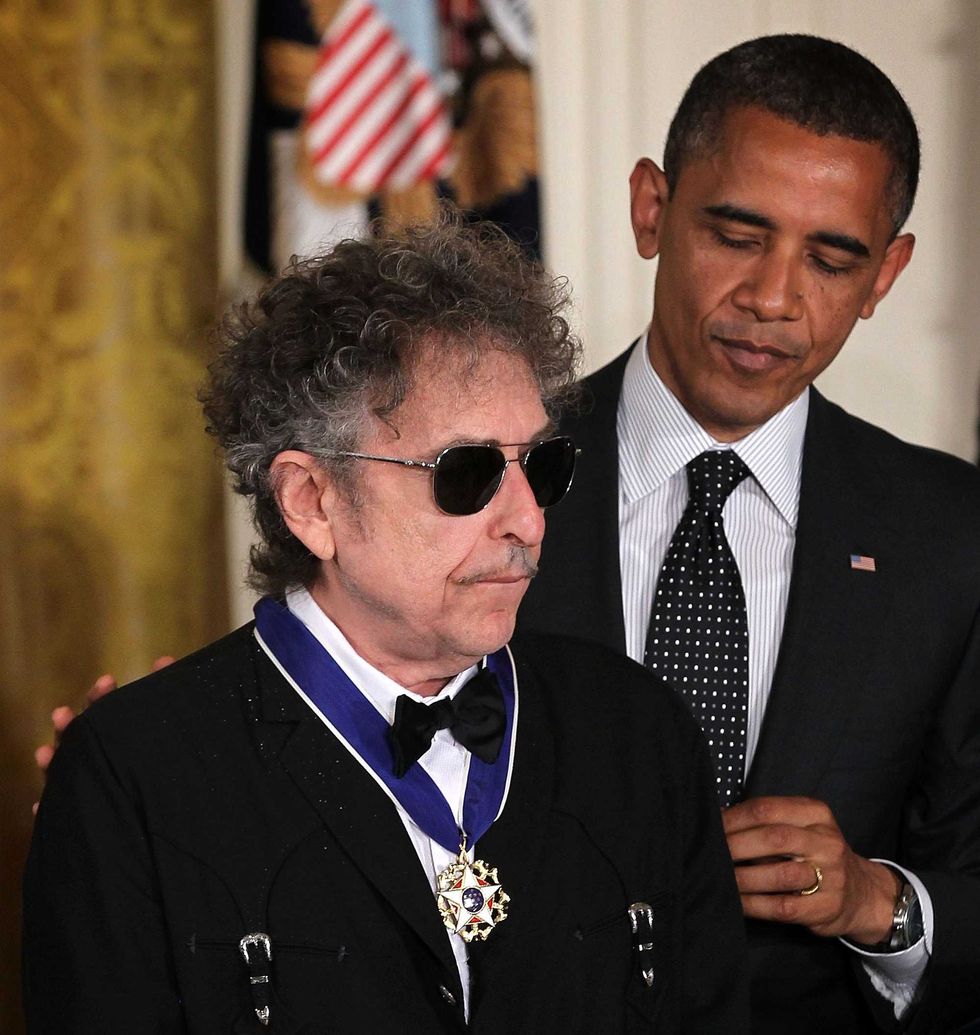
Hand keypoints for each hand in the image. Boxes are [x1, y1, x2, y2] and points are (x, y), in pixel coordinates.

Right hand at [33, 657, 175, 812]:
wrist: (174, 811)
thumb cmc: (164, 759)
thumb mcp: (164, 723)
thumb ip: (163, 690)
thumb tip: (165, 660)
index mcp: (120, 736)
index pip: (106, 713)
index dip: (101, 698)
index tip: (107, 681)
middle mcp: (103, 758)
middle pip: (81, 740)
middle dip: (70, 727)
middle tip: (63, 714)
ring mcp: (93, 785)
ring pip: (66, 772)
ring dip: (53, 762)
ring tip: (45, 753)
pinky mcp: (90, 814)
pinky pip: (64, 813)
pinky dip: (51, 808)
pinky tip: (42, 806)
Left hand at [722, 795, 899, 942]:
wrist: (862, 893)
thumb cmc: (817, 853)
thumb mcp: (801, 826)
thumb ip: (767, 821)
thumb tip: (719, 820)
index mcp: (816, 814)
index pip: (767, 808)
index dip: (734, 818)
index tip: (712, 827)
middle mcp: (827, 841)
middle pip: (773, 838)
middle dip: (735, 846)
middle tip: (712, 852)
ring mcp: (831, 876)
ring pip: (779, 874)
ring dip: (742, 877)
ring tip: (719, 877)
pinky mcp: (826, 908)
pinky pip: (782, 906)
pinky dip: (753, 904)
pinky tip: (737, 901)